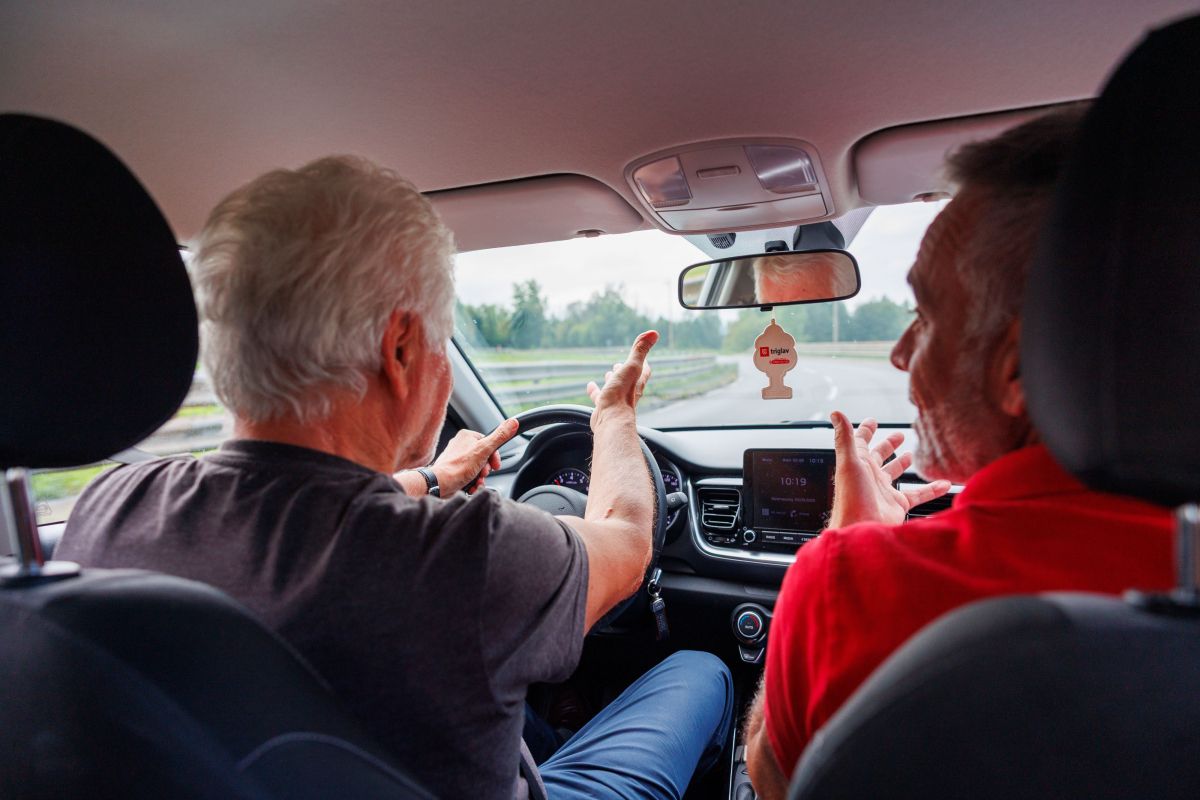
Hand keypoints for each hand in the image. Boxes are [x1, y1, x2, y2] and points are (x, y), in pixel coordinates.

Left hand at [430, 419, 519, 493]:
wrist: (440, 484)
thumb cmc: (459, 467)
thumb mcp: (484, 450)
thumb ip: (500, 436)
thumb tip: (513, 422)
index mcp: (467, 436)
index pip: (489, 443)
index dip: (495, 457)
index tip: (496, 466)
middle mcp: (460, 445)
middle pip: (484, 457)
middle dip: (486, 469)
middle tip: (483, 474)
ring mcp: (456, 458)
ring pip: (477, 468)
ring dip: (480, 477)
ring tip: (476, 481)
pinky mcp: (454, 471)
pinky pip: (469, 475)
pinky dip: (472, 482)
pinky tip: (471, 486)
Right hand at [585, 331, 657, 428]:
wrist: (610, 420)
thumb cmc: (621, 394)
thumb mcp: (631, 367)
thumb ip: (640, 350)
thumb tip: (654, 332)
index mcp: (637, 382)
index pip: (644, 371)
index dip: (644, 363)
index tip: (644, 357)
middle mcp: (628, 392)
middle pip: (630, 380)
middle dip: (626, 371)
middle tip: (622, 364)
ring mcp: (616, 401)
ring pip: (615, 388)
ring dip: (612, 380)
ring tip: (608, 374)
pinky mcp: (604, 408)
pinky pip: (599, 397)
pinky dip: (595, 391)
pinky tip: (590, 386)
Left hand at [827, 411, 950, 527]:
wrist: (861, 530)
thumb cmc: (852, 498)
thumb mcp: (849, 462)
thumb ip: (845, 438)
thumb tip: (836, 413)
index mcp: (858, 463)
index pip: (860, 442)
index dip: (866, 431)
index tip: (873, 421)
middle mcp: (870, 476)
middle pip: (879, 456)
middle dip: (887, 445)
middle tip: (899, 435)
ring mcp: (883, 491)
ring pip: (896, 473)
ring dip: (903, 464)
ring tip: (912, 455)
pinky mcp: (897, 505)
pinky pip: (917, 494)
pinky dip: (931, 489)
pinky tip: (942, 482)